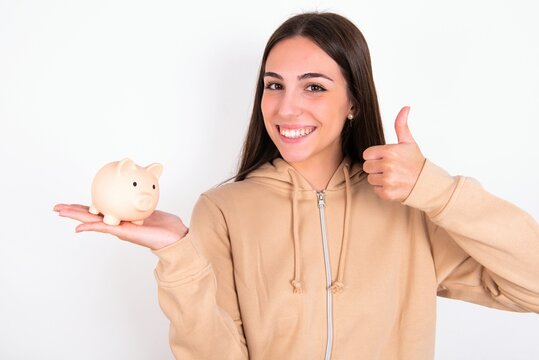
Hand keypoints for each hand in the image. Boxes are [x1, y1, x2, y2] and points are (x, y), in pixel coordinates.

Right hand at [53, 204, 188, 249]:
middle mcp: (117, 224)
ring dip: (76, 217)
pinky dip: (90, 228)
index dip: (87, 206)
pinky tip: (78, 228)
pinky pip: (104, 229)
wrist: (174, 237)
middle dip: (74, 211)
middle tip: (57, 207)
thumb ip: (144, 194)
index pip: (101, 209)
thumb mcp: (152, 203)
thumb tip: (145, 175)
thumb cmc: (165, 224)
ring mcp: (119, 229)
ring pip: (93, 222)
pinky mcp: (123, 233)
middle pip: (91, 216)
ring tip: (60, 212)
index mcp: (121, 217)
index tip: (73, 203)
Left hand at [362, 106, 425, 201]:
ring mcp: (388, 180)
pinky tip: (393, 185)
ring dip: (379, 179)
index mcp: (390, 151)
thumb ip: (401, 125)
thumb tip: (405, 107)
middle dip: (375, 167)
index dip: (374, 156)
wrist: (427, 183)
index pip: (367, 154)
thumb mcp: (408, 142)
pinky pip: (375, 189)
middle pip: (367, 166)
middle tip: (389, 168)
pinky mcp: (388, 193)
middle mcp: (388, 165)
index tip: (384, 158)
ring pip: (370, 178)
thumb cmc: (415, 161)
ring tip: (392, 177)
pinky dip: (383, 189)